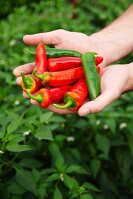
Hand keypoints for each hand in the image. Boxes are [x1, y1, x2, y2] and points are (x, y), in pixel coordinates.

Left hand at [13, 63, 130, 115]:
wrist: (120, 73)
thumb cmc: (116, 86)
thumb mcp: (108, 96)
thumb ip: (96, 106)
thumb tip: (81, 114)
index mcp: (79, 105)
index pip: (60, 108)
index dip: (47, 105)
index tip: (33, 101)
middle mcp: (74, 96)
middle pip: (54, 97)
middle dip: (38, 94)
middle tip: (22, 90)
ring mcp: (73, 86)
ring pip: (54, 85)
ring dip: (40, 83)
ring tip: (26, 79)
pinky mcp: (74, 76)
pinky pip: (59, 74)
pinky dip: (50, 72)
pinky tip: (39, 67)